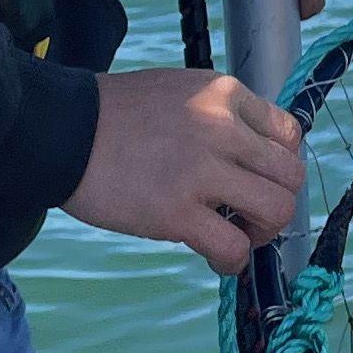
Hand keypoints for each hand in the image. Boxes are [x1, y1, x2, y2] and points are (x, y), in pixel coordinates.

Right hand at [60, 67, 306, 275]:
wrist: (61, 130)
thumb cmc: (115, 115)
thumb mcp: (180, 90)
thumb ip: (219, 115)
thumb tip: (250, 155)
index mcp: (225, 94)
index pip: (289, 135)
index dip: (279, 166)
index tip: (257, 180)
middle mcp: (223, 128)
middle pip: (290, 175)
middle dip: (278, 202)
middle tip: (249, 215)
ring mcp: (201, 171)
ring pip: (276, 210)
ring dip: (264, 232)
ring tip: (237, 235)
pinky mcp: (177, 212)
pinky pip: (233, 247)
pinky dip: (234, 261)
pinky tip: (217, 258)